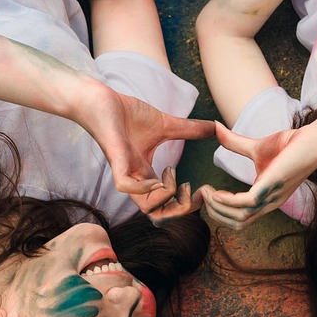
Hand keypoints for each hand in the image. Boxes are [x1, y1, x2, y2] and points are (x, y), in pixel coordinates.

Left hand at [78, 86, 214, 219]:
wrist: (101, 100)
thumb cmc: (128, 115)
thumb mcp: (167, 125)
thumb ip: (190, 130)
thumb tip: (215, 127)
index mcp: (147, 176)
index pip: (166, 206)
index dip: (186, 206)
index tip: (200, 189)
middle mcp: (136, 180)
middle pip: (158, 216)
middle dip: (181, 210)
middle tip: (191, 190)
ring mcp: (125, 171)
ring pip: (145, 208)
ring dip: (167, 196)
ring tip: (172, 175)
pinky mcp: (115, 158)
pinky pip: (125, 186)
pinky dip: (144, 187)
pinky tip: (155, 174)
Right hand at [199, 122, 316, 229]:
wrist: (316, 137)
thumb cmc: (291, 144)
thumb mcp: (256, 147)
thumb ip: (234, 143)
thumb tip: (215, 127)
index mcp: (266, 199)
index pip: (240, 219)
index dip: (219, 211)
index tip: (205, 193)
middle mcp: (269, 203)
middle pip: (237, 223)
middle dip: (215, 212)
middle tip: (202, 194)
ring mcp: (272, 196)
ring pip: (240, 218)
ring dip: (218, 207)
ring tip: (207, 191)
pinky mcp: (272, 185)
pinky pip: (246, 203)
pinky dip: (228, 201)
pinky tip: (218, 191)